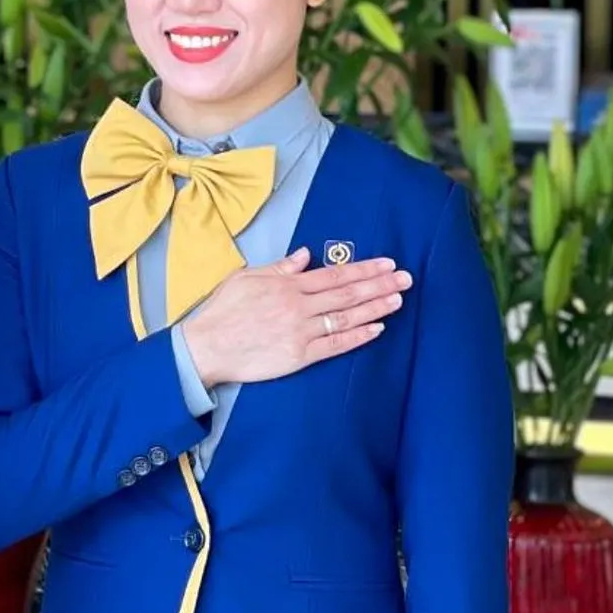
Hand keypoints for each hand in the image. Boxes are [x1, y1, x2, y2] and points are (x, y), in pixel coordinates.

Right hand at [179, 246, 410, 388]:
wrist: (207, 346)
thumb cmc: (222, 311)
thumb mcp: (246, 278)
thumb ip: (279, 268)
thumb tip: (304, 256)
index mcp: (286, 285)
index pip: (334, 275)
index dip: (363, 268)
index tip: (387, 264)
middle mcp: (298, 307)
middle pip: (347, 294)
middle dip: (379, 284)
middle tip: (405, 279)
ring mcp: (301, 332)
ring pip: (346, 317)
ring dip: (375, 308)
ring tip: (397, 300)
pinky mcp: (300, 356)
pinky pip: (335, 344)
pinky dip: (358, 336)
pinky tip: (376, 329)